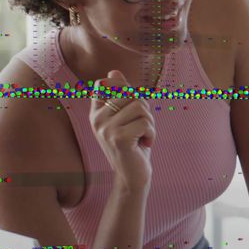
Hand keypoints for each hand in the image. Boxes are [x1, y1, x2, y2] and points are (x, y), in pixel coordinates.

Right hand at [89, 70, 154, 190]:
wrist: (132, 176)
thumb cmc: (133, 144)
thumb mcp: (127, 118)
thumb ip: (122, 96)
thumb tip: (113, 72)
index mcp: (96, 112)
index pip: (104, 84)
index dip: (124, 90)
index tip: (130, 109)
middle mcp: (96, 119)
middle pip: (130, 94)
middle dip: (145, 111)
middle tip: (141, 128)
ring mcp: (105, 129)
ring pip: (140, 108)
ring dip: (150, 123)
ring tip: (143, 136)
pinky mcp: (118, 138)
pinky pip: (145, 123)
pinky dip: (152, 133)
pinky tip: (145, 144)